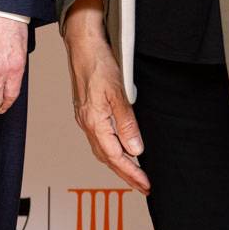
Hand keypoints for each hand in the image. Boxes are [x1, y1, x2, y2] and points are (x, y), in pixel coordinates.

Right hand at [61, 0, 147, 192]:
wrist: (82, 44)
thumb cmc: (98, 63)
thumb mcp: (118, 93)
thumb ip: (127, 123)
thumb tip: (135, 150)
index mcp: (94, 121)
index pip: (115, 156)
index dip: (131, 173)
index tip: (146, 184)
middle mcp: (87, 122)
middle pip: (107, 157)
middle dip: (125, 174)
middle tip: (143, 185)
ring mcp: (85, 117)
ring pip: (102, 149)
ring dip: (118, 163)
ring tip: (134, 172)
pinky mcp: (87, 110)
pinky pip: (99, 138)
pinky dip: (111, 149)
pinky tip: (119, 148)